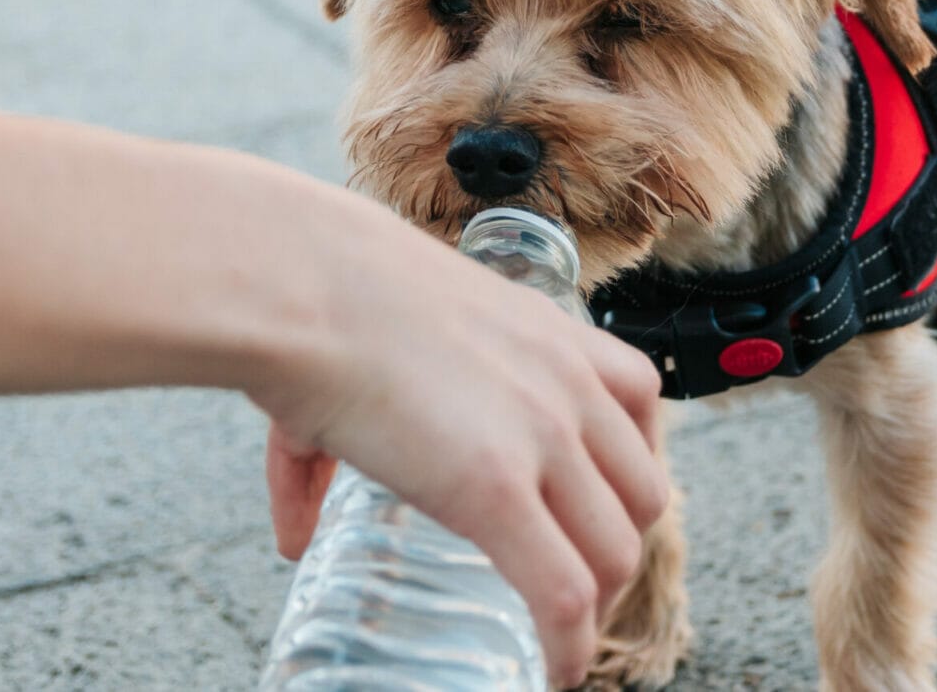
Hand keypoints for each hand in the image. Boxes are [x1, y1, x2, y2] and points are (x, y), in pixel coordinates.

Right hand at [248, 188, 665, 689]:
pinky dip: (568, 649)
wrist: (305, 283)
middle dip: (616, 545)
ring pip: (617, 549)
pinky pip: (565, 593)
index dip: (626, 468)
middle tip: (575, 582)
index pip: (640, 401)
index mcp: (550, 335)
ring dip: (598, 602)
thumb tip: (292, 534)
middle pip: (644, 489)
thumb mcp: (376, 344)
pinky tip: (552, 674)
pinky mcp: (497, 490)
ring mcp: (542, 438)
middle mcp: (568, 384)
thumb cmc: (323, 299)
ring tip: (563, 634)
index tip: (597, 507)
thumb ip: (334, 444)